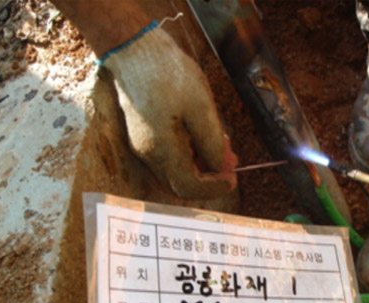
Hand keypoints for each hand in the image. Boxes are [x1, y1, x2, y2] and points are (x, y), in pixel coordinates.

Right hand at [103, 24, 237, 199]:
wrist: (134, 49)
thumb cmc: (168, 74)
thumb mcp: (201, 107)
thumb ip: (212, 142)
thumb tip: (221, 167)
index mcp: (162, 150)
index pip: (189, 187)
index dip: (214, 187)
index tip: (233, 176)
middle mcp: (148, 155)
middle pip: (181, 185)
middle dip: (209, 178)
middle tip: (231, 162)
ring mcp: (143, 146)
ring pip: (175, 172)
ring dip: (201, 166)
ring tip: (222, 146)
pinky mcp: (143, 136)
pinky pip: (168, 157)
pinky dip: (189, 154)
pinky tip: (203, 137)